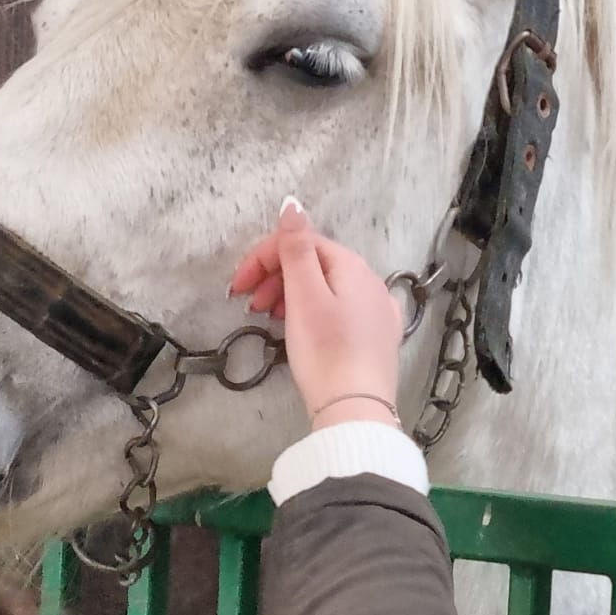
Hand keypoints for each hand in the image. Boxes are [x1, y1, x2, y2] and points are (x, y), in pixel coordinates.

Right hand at [228, 198, 404, 430]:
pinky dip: (315, 312)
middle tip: (251, 305)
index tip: (237, 287)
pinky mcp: (377, 337)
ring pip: (327, 287)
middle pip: (314, 263)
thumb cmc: (326, 352)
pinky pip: (341, 310)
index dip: (263, 258)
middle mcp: (371, 282)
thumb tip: (292, 205)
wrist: (355, 409)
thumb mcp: (305, 296)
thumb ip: (297, 247)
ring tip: (271, 318)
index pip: (301, 243)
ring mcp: (377, 310)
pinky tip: (304, 329)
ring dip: (292, 294)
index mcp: (352, 266)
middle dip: (276, 277)